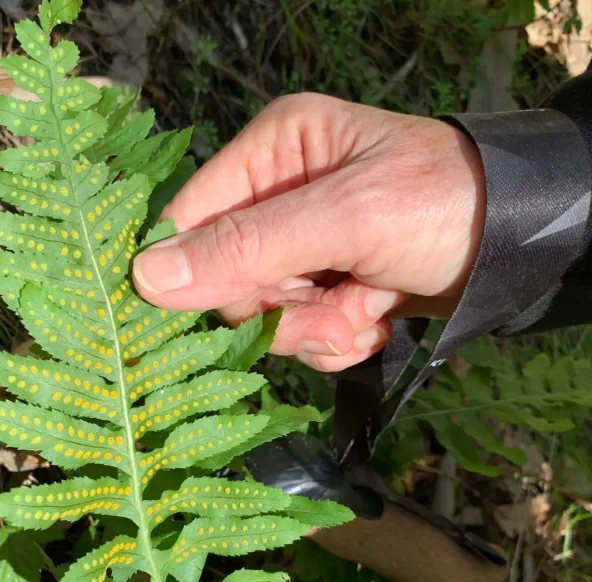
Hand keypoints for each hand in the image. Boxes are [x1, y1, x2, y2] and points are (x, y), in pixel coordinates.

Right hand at [133, 94, 485, 371]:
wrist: (523, 245)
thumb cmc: (445, 204)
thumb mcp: (348, 217)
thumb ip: (250, 247)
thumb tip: (145, 278)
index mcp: (273, 153)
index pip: (190, 220)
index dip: (197, 273)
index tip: (235, 307)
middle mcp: (277, 197)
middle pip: (225, 279)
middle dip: (278, 309)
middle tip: (330, 306)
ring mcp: (300, 248)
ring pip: (262, 316)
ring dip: (312, 330)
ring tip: (364, 312)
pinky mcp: (323, 288)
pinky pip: (298, 333)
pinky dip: (333, 340)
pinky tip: (373, 320)